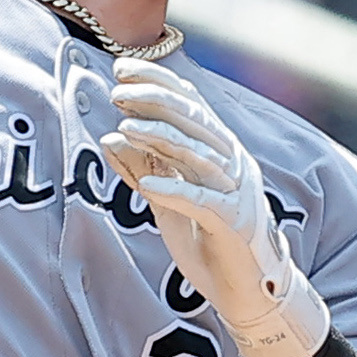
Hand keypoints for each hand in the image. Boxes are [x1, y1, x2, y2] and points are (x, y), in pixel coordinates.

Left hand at [98, 56, 333, 356]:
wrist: (245, 290)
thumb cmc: (208, 241)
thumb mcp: (169, 199)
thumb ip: (146, 169)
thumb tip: (111, 138)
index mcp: (218, 150)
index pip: (189, 102)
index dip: (157, 80)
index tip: (121, 66)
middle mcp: (231, 163)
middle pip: (193, 120)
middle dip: (154, 101)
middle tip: (118, 92)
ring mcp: (235, 191)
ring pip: (197, 155)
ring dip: (159, 139)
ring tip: (124, 128)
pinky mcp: (233, 224)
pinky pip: (203, 202)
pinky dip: (175, 191)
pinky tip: (148, 186)